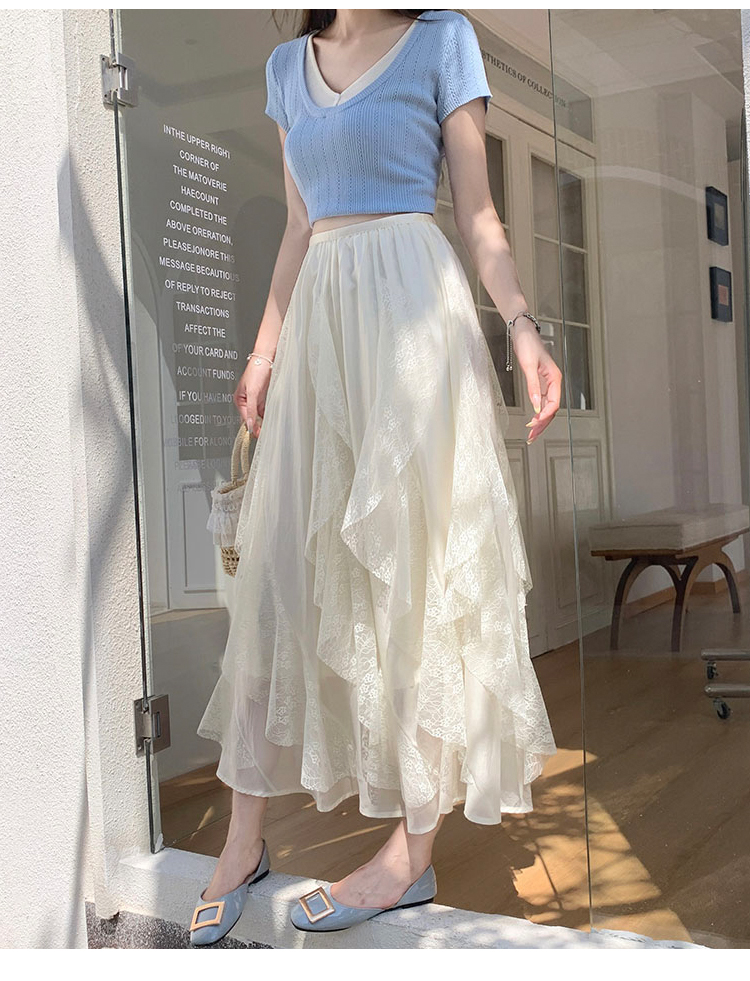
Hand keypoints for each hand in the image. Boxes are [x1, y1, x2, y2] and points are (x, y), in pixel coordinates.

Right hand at [234, 359, 272, 437]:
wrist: (267, 360)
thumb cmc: (256, 370)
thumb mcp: (253, 392)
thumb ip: (252, 409)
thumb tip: (250, 424)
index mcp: (239, 399)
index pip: (245, 418)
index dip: (251, 427)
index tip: (257, 434)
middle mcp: (246, 400)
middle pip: (251, 417)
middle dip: (257, 425)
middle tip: (264, 433)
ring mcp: (255, 399)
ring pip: (258, 415)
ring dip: (263, 421)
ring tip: (268, 428)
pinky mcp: (263, 397)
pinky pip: (264, 410)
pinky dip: (267, 415)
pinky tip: (271, 419)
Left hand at [512, 323, 561, 442]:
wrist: (523, 331)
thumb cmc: (528, 343)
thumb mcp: (528, 365)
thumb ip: (533, 386)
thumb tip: (535, 406)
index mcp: (554, 378)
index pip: (553, 403)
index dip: (544, 416)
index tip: (534, 424)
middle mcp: (553, 383)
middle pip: (551, 409)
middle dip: (542, 424)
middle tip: (531, 436)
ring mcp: (547, 384)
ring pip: (547, 407)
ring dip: (540, 421)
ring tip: (531, 433)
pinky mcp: (539, 383)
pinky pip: (542, 402)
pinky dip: (537, 412)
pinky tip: (532, 420)